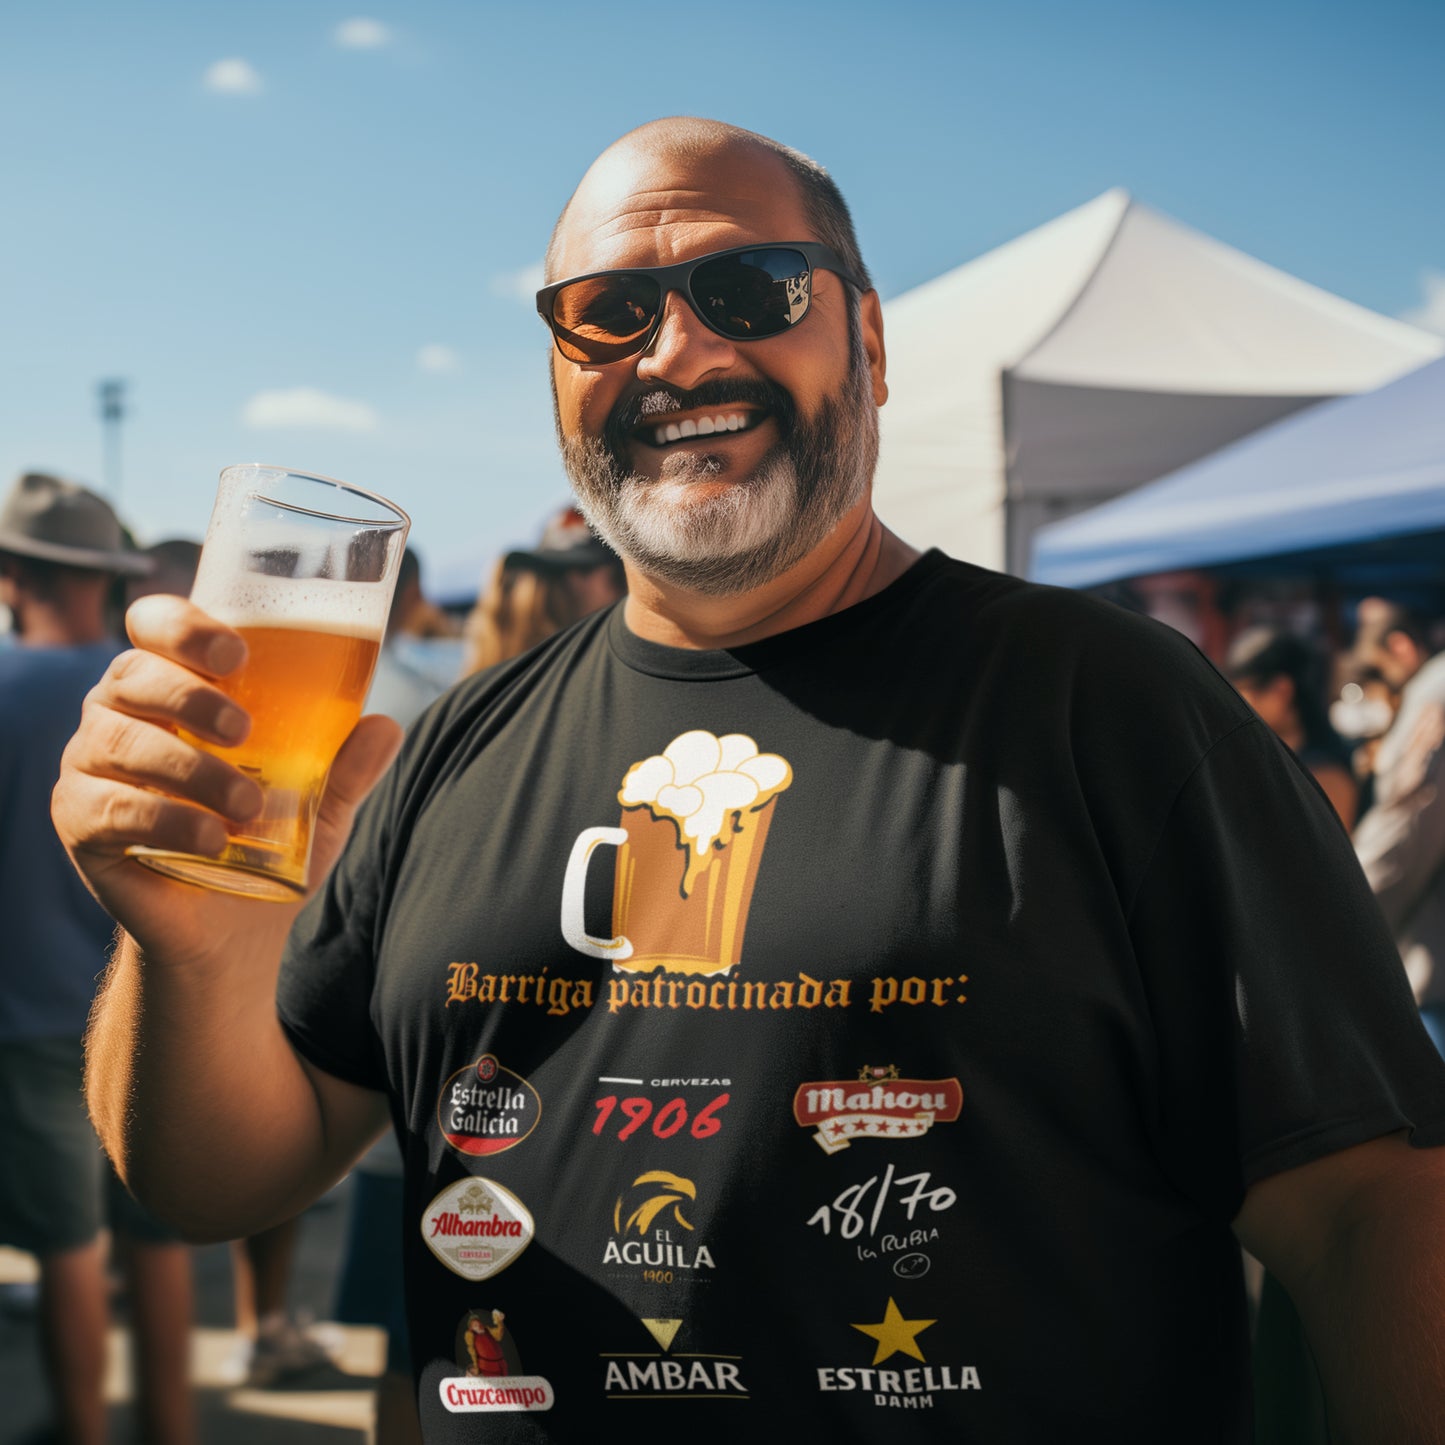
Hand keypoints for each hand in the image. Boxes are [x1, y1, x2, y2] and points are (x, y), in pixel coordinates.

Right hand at [52, 594, 402, 963]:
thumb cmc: (268, 842)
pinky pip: (104, 807)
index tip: (238, 652)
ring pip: (117, 741)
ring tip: (247, 805)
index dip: (183, 625)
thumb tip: (388, 726)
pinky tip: (210, 839)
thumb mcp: (319, 802)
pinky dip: (162, 819)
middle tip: (245, 731)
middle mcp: (119, 714)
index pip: (153, 625)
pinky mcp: (78, 822)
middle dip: (188, 695)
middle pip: (130, 674)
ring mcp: (90, 767)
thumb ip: (347, 765)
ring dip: (188, 767)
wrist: (231, 929)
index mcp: (170, 687)